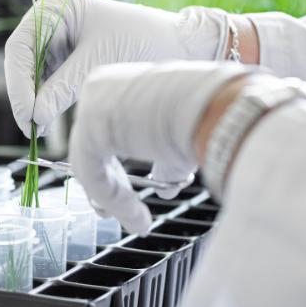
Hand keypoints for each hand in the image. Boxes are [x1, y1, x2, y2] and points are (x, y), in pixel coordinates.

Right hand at [4, 0, 229, 138]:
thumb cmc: (143, 41)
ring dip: (33, 102)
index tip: (26, 115)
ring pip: (31, 75)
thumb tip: (33, 118)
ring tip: (39, 130)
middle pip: (21, 62)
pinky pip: (46, 82)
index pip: (19, 47)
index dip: (17, 83)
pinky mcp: (66, 58)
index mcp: (55, 5)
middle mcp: (50, 19)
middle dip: (24, 95)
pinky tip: (48, 122)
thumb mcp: (97, 64)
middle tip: (30, 129)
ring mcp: (57, 39)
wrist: (179, 44)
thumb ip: (60, 89)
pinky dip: (46, 102)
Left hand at [68, 61, 248, 233]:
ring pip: (90, 163)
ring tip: (139, 222)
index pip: (101, 131)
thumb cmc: (209, 115)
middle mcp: (100, 88)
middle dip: (103, 184)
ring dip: (113, 198)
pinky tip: (140, 217)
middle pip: (87, 147)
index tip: (123, 191)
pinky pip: (94, 172)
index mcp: (119, 84)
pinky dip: (115, 199)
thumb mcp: (179, 143)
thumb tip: (165, 192)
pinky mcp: (91, 124)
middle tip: (112, 212)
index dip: (110, 167)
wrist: (217, 103)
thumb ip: (165, 166)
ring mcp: (93, 103)